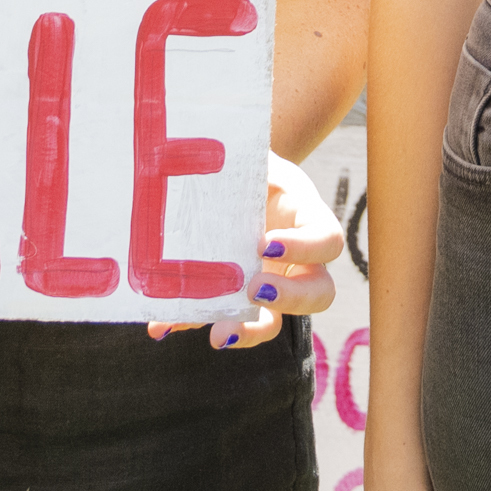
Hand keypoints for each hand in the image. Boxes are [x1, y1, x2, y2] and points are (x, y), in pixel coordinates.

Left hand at [153, 149, 340, 346]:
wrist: (230, 176)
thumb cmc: (246, 164)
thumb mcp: (249, 158)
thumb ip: (235, 162)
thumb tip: (200, 157)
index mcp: (307, 219)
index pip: (327, 240)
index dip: (304, 248)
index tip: (265, 244)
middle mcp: (298, 260)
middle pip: (320, 293)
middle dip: (290, 297)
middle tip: (254, 288)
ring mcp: (270, 284)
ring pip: (275, 322)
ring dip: (250, 331)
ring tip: (219, 333)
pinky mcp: (235, 299)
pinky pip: (222, 319)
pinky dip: (191, 323)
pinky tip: (162, 326)